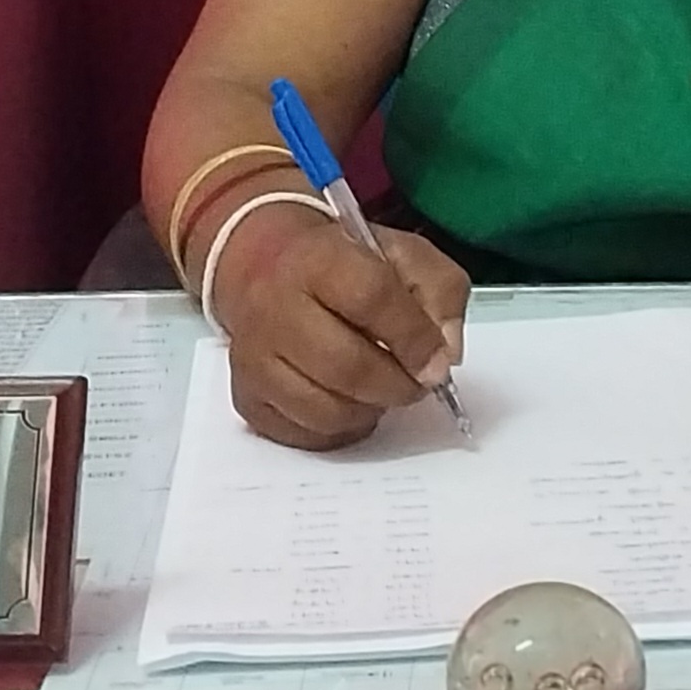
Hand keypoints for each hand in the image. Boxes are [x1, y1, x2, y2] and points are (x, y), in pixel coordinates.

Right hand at [211, 201, 470, 450]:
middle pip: (346, 366)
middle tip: (415, 384)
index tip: (437, 362)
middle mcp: (274, 307)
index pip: (370, 298)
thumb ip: (440, 294)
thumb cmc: (346, 263)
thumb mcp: (405, 255)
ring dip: (369, 410)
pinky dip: (340, 429)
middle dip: (397, 386)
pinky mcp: (246, 397)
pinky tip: (350, 402)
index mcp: (319, 258)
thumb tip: (444, 356)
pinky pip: (303, 434)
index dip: (413, 337)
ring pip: (325, 410)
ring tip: (381, 390)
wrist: (266, 266)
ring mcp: (253, 357)